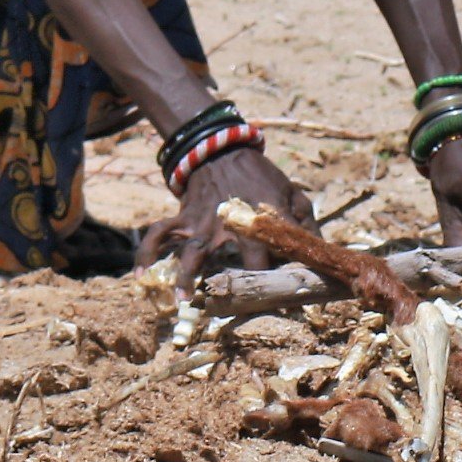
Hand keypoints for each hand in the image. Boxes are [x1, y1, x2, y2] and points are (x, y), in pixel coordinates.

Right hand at [135, 143, 309, 288]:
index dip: (290, 275)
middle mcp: (234, 224)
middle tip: (251, 311)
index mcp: (266, 218)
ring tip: (184, 301)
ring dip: (187, 277)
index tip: (294, 299)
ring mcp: (205, 222)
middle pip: (244, 260)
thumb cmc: (262, 177)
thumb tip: (321, 253)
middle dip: (249, 287)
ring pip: (193, 252)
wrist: (223, 150)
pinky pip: (160, 235)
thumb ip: (307, 224)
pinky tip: (141, 276)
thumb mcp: (293, 193)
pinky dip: (147, 254)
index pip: (283, 252)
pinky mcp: (184, 218)